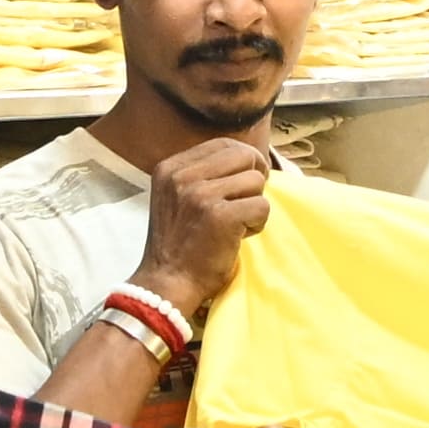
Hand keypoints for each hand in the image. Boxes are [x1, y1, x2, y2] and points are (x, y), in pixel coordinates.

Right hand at [132, 136, 272, 317]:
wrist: (167, 283)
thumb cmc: (179, 244)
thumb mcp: (176, 197)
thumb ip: (201, 174)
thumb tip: (248, 158)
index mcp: (171, 167)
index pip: (223, 144)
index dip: (243, 160)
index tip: (245, 182)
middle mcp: (182, 176)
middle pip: (243, 155)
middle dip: (255, 177)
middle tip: (248, 202)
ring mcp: (200, 195)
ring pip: (255, 181)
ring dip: (253, 205)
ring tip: (237, 224)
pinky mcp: (220, 216)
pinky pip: (261, 206)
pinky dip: (257, 224)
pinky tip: (240, 237)